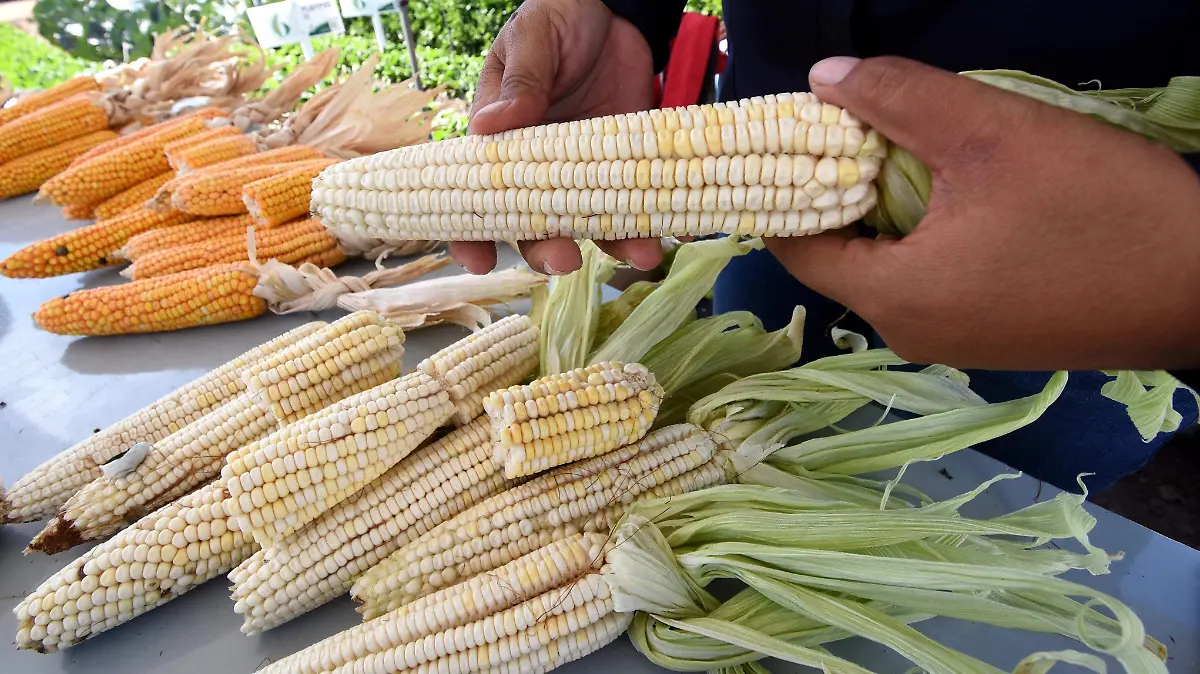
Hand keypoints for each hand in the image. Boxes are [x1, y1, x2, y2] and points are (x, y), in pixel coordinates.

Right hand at [450, 0, 663, 275]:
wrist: (618, 7)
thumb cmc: (558, 19)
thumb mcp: (533, 39)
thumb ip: (520, 81)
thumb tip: (489, 125)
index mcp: (502, 141)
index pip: (475, 195)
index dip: (471, 233)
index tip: (477, 260)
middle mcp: (541, 167)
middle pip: (535, 223)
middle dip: (547, 249)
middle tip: (564, 261)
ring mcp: (588, 170)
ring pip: (594, 222)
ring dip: (615, 244)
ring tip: (641, 254)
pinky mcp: (630, 164)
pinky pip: (639, 201)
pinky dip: (656, 220)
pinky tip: (672, 232)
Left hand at [767, 56, 1199, 370]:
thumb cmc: (1100, 211)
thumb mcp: (992, 134)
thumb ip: (898, 99)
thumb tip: (822, 79)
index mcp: (892, 298)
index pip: (795, 246)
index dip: (785, 185)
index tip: (802, 133)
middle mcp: (908, 333)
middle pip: (842, 255)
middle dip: (842, 190)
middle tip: (864, 128)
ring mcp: (951, 342)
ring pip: (889, 265)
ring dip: (889, 209)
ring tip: (914, 150)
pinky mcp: (991, 337)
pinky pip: (933, 280)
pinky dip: (928, 236)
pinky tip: (960, 194)